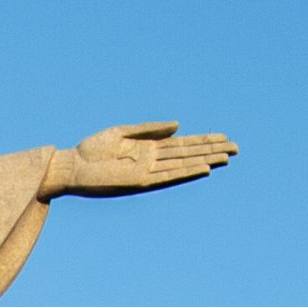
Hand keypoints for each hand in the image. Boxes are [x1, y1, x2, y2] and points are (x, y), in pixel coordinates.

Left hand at [40, 122, 236, 198]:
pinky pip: (168, 176)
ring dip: (205, 161)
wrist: (71, 166)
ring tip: (226, 158)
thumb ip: (150, 129)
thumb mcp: (122, 132)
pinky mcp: (139, 182)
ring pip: (183, 165)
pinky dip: (185, 172)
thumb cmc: (91, 150)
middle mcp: (151, 161)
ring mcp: (147, 172)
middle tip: (236, 148)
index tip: (224, 137)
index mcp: (148, 148)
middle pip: (188, 154)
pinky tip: (202, 168)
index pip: (182, 144)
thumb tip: (179, 125)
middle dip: (211, 150)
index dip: (203, 141)